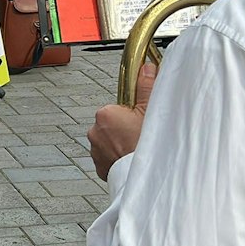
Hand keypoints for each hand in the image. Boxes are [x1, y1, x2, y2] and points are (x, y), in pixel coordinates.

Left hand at [87, 58, 158, 180]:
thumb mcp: (150, 110)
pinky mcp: (99, 167)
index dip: (129, 114)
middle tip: (139, 136)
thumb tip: (146, 69)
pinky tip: (130, 159)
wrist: (146, 177)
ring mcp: (95, 151)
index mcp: (104, 115)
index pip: (115, 109)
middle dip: (123, 129)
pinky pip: (108, 158)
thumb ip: (146, 87)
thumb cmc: (147, 144)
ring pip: (109, 142)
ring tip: (135, 149)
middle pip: (111, 125)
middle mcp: (94, 132)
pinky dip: (117, 158)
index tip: (138, 121)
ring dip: (119, 144)